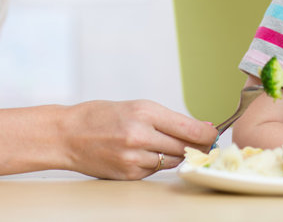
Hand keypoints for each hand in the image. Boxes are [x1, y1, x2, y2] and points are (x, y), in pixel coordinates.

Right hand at [60, 99, 216, 179]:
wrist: (66, 135)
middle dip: (196, 146)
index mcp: (144, 112)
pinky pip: (155, 171)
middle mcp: (140, 135)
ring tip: (162, 144)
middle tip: (204, 143)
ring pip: (171, 161)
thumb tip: (201, 128)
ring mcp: (133, 158)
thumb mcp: (135, 107)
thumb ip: (168, 119)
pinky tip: (145, 154)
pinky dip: (156, 163)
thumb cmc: (100, 116)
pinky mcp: (128, 174)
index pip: (188, 128)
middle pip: (184, 147)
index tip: (215, 134)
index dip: (207, 134)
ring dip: (174, 155)